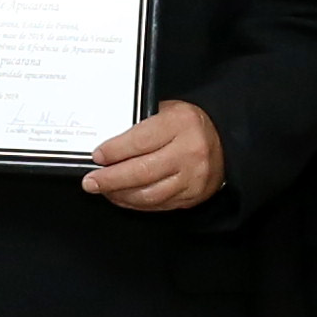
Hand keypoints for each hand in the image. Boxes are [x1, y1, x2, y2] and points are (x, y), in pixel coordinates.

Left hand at [84, 99, 225, 212]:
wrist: (225, 141)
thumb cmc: (189, 125)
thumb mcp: (167, 111)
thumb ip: (140, 124)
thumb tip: (106, 143)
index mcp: (180, 124)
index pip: (140, 141)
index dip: (114, 151)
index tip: (97, 156)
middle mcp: (189, 152)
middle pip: (142, 171)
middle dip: (110, 179)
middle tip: (91, 181)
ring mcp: (192, 178)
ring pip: (148, 193)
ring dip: (120, 194)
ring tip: (104, 190)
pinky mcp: (192, 196)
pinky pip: (158, 204)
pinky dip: (135, 203)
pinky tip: (122, 197)